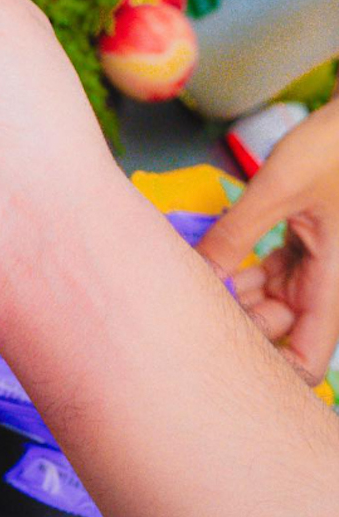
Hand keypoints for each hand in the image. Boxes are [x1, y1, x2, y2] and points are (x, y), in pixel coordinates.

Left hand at [199, 99, 338, 383]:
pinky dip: (245, 272)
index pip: (308, 362)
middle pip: (282, 332)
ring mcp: (320, 267)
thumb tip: (198, 274)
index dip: (268, 368)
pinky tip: (215, 259)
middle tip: (191, 302)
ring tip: (198, 276)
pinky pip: (274, 275)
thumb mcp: (277, 189)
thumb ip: (236, 233)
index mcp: (337, 285)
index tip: (218, 344)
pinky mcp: (309, 246)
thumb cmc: (334, 148)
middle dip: (239, 324)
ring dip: (236, 296)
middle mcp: (332, 284)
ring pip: (273, 304)